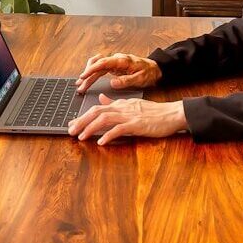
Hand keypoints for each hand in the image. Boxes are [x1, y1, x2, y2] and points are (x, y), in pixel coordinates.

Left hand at [68, 94, 186, 145]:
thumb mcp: (133, 105)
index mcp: (121, 104)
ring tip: (81, 137)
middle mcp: (122, 108)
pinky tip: (101, 142)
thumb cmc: (155, 113)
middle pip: (96, 111)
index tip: (72, 124)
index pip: (97, 108)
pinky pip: (119, 129)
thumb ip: (116, 103)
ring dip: (90, 128)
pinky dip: (109, 135)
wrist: (172, 114)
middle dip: (81, 121)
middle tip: (70, 131)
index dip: (83, 116)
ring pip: (104, 118)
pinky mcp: (137, 124)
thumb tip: (102, 99)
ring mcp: (129, 116)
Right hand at [75, 52, 161, 93]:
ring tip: (81, 84)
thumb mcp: (139, 79)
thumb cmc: (149, 73)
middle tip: (80, 86)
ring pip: (97, 67)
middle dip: (87, 75)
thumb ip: (126, 81)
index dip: (92, 69)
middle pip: (97, 65)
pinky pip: (101, 70)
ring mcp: (114, 63)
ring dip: (88, 75)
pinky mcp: (114, 67)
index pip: (103, 63)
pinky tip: (88, 81)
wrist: (155, 70)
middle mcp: (116, 60)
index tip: (84, 76)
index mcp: (122, 60)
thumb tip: (113, 83)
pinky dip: (93, 75)